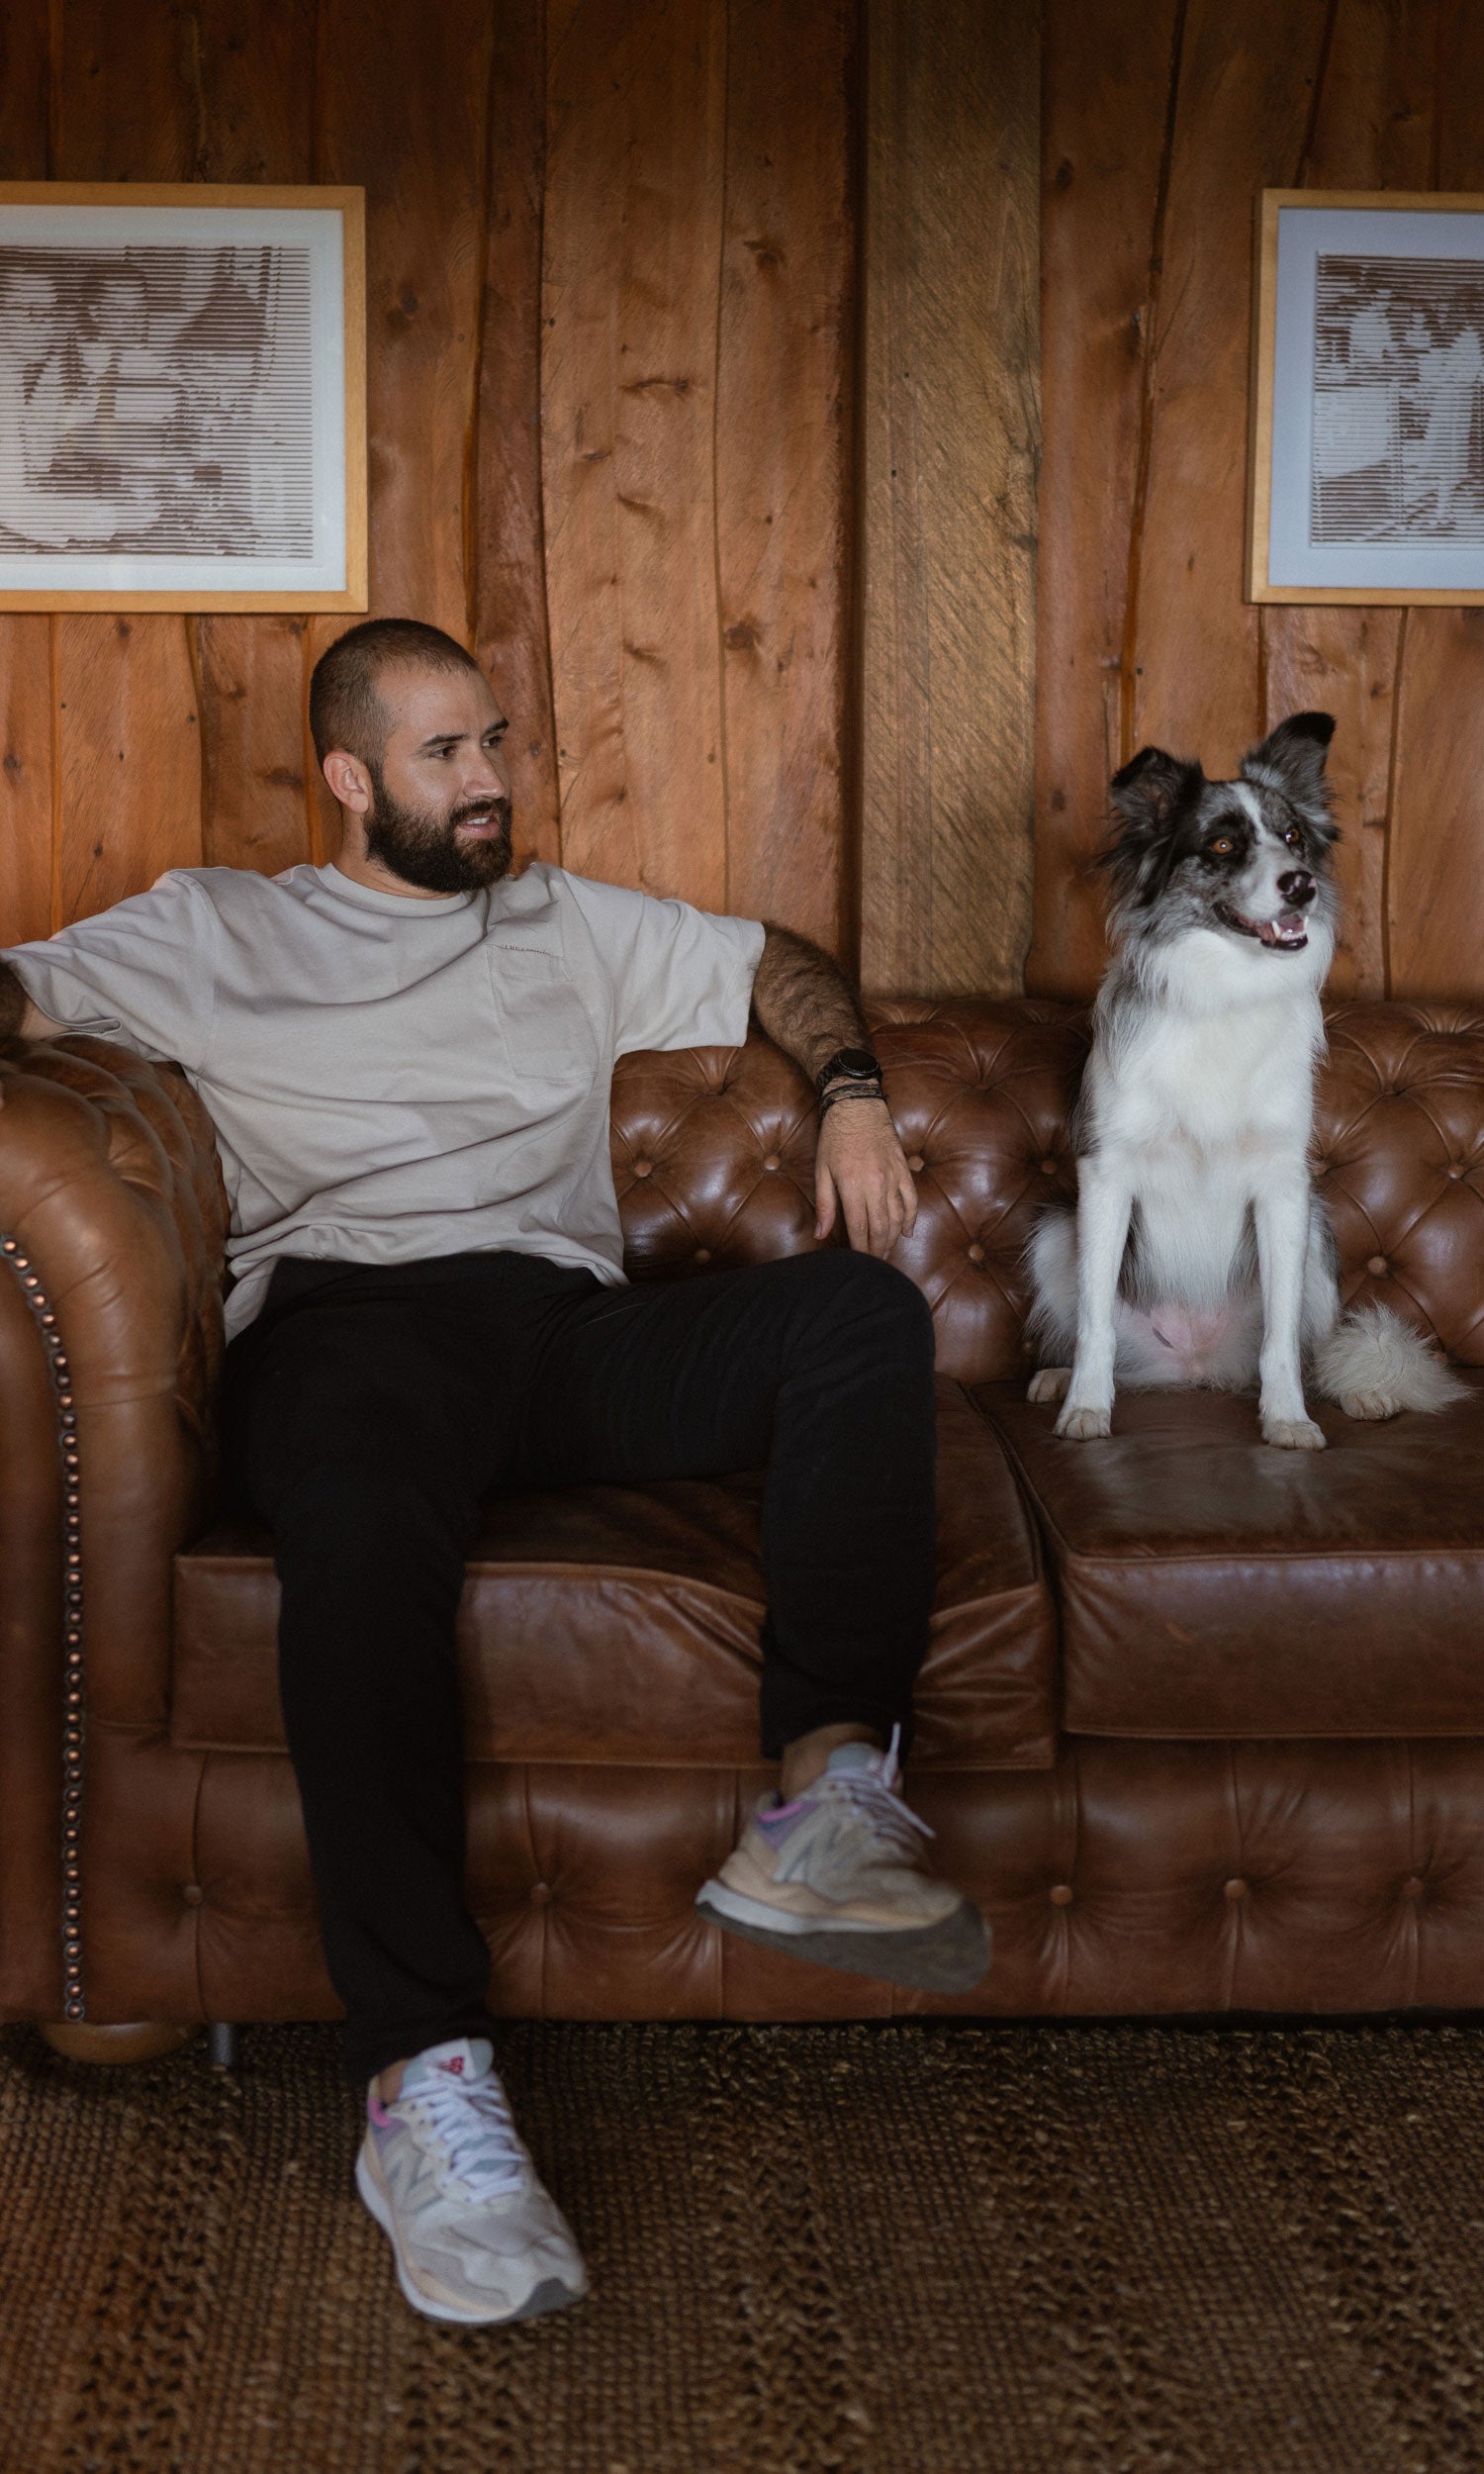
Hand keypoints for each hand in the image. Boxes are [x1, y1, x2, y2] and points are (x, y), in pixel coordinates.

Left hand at [814, 1098, 917, 1256]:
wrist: (858, 1105)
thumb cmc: (835, 1137)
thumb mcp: (822, 1170)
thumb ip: (825, 1205)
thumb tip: (821, 1234)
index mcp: (852, 1185)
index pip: (859, 1228)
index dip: (859, 1249)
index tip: (857, 1262)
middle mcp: (876, 1183)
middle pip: (881, 1227)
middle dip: (877, 1249)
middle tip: (874, 1265)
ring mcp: (893, 1176)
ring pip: (898, 1217)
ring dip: (892, 1238)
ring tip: (886, 1252)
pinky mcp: (904, 1169)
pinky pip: (912, 1199)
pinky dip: (911, 1218)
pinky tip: (906, 1232)